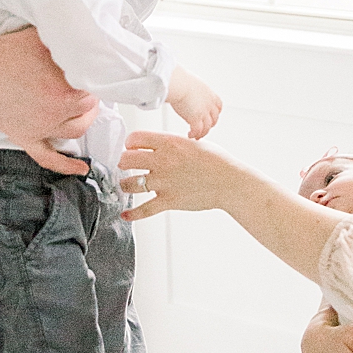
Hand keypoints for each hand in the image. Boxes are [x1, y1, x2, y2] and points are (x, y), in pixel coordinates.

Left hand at [122, 127, 236, 217]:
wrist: (229, 182)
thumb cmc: (216, 162)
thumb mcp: (193, 143)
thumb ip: (172, 144)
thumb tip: (157, 146)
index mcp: (169, 143)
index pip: (135, 138)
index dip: (129, 143)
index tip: (131, 147)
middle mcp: (163, 161)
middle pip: (126, 159)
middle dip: (123, 162)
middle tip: (125, 165)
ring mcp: (164, 182)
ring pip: (129, 183)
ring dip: (125, 184)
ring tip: (126, 185)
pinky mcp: (168, 200)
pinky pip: (144, 209)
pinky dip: (132, 214)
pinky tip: (125, 214)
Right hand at [166, 67, 221, 140]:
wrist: (179, 84)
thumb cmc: (181, 80)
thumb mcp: (192, 83)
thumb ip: (192, 90)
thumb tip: (185, 90)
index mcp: (209, 94)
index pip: (218, 106)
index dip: (215, 113)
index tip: (212, 117)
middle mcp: (209, 104)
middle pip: (214, 119)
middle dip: (210, 125)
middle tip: (204, 129)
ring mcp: (203, 112)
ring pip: (207, 127)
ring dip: (202, 133)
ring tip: (196, 136)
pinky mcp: (195, 119)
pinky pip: (197, 130)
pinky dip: (194, 134)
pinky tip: (189, 135)